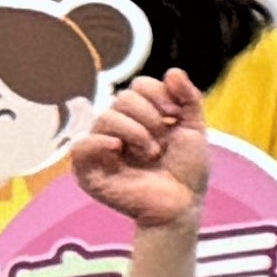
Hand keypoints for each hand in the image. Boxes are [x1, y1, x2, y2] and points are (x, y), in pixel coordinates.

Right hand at [66, 69, 212, 228]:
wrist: (182, 204)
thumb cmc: (187, 171)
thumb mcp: (195, 131)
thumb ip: (189, 99)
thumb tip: (173, 72)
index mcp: (141, 116)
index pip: (139, 86)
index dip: (157, 94)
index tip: (175, 115)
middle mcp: (119, 127)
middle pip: (123, 99)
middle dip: (149, 117)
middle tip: (162, 143)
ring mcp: (103, 147)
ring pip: (105, 117)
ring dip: (134, 132)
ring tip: (150, 153)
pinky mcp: (90, 170)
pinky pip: (81, 146)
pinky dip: (99, 142)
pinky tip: (117, 148)